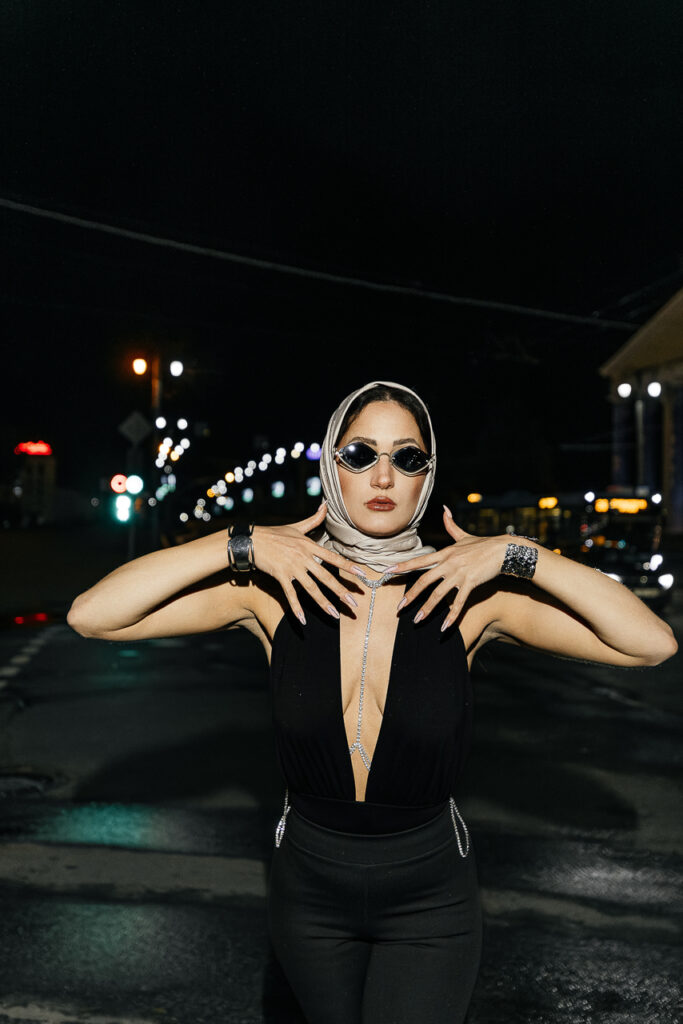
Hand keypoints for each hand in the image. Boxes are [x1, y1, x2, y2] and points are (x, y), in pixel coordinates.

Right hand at [251, 501, 363, 624]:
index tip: (362, 575)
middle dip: (341, 591)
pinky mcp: (280, 575)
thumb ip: (314, 519)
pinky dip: (296, 608)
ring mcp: (292, 567)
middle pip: (326, 577)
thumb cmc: (275, 533)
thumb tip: (326, 504)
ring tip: (334, 615)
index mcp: (309, 546)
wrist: (252, 540)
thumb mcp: (296, 526)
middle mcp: (304, 557)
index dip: (348, 566)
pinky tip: (302, 620)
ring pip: (311, 588)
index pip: (333, 557)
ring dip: (323, 603)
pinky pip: (290, 594)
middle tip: (354, 603)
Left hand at [392, 506, 512, 630]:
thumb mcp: (464, 535)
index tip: (387, 572)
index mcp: (445, 553)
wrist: (503, 549)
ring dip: (427, 608)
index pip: (419, 560)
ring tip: (418, 620)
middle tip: (399, 608)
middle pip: (424, 581)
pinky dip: (452, 616)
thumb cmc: (484, 544)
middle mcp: (449, 563)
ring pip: (438, 594)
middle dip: (411, 595)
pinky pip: (459, 602)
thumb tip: (444, 509)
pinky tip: (445, 628)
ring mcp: (459, 573)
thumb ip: (451, 525)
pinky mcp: (471, 582)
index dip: (403, 566)